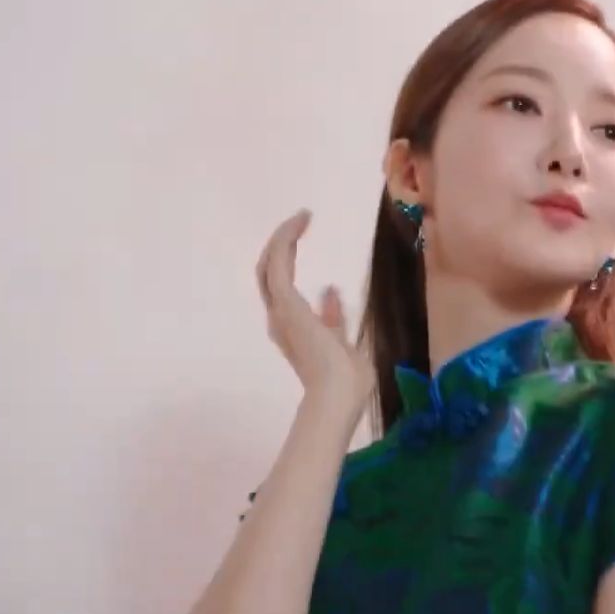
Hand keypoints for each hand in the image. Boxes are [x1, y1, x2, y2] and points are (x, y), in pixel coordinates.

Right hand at [254, 209, 374, 409]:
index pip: (282, 290)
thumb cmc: (346, 381)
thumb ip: (335, 319)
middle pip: (268, 274)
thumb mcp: (343, 343)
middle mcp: (279, 318)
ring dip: (282, 239)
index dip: (289, 264)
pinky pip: (279, 262)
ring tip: (301, 218)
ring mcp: (280, 310)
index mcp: (291, 329)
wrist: (338, 395)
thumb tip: (331, 291)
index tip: (303, 243)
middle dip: (281, 247)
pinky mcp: (285, 301)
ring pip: (269, 265)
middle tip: (297, 225)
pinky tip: (300, 222)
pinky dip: (286, 239)